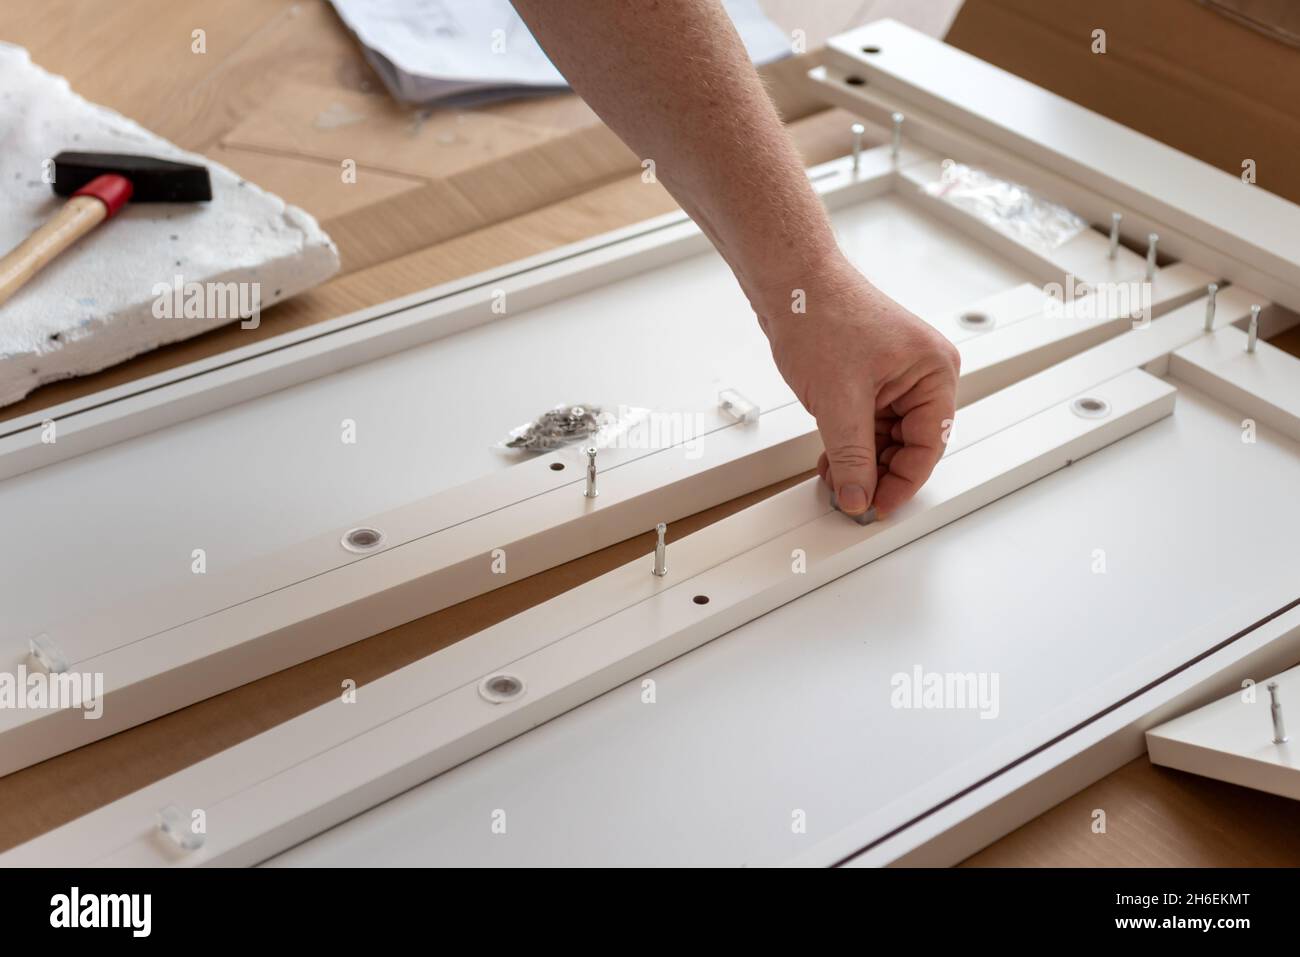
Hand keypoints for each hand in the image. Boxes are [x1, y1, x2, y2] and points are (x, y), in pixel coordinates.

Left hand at [757, 257, 959, 517]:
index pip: (928, 445)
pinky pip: (866, 423)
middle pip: (909, 444)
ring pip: (885, 437)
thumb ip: (852, 456)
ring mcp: (894, 375)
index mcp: (934, 372)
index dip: (903, 482)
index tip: (878, 508)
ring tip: (836, 483)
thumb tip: (859, 496)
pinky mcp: (867, 377)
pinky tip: (832, 462)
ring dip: (861, 462)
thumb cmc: (821, 315)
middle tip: (853, 499)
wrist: (788, 283)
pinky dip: (850, 444)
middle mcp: (920, 373)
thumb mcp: (839, 401)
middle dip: (878, 473)